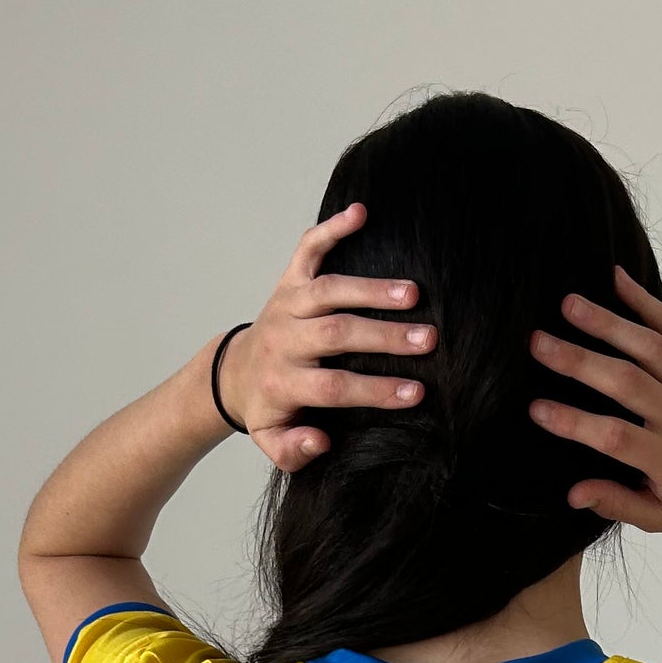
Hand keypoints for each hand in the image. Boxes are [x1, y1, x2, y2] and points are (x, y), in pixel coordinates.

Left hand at [216, 202, 433, 471]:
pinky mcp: (288, 280)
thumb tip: (322, 440)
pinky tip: (362, 212)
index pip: (332, 387)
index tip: (417, 393)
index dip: (375, 390)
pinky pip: (308, 249)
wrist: (232, 374)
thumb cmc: (267, 409)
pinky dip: (331, 228)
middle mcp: (283, 339)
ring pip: (328, 290)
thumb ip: (293, 450)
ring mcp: (286, 305)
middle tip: (429, 339)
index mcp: (282, 382)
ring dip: (370, 289)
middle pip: (335, 333)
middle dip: (383, 337)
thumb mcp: (272, 442)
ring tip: (414, 294)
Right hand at [528, 267, 661, 532]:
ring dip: (608, 322)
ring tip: (568, 303)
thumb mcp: (659, 518)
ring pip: (650, 347)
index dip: (575, 422)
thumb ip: (617, 504)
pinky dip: (645, 302)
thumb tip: (574, 494)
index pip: (617, 438)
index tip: (535, 409)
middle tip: (537, 343)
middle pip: (629, 382)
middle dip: (580, 361)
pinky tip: (615, 279)